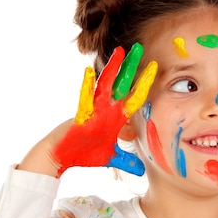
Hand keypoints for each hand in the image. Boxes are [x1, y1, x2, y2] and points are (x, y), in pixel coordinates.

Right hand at [53, 44, 156, 176]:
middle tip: (140, 47)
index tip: (155, 68)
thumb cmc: (84, 154)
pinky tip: (90, 72)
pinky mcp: (80, 115)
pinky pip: (84, 98)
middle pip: (121, 83)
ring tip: (119, 52)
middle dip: (131, 66)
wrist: (62, 157)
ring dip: (112, 68)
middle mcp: (106, 109)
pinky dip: (87, 86)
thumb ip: (126, 160)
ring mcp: (93, 109)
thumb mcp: (110, 158)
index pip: (134, 98)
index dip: (144, 84)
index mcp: (115, 117)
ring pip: (105, 85)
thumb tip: (140, 170)